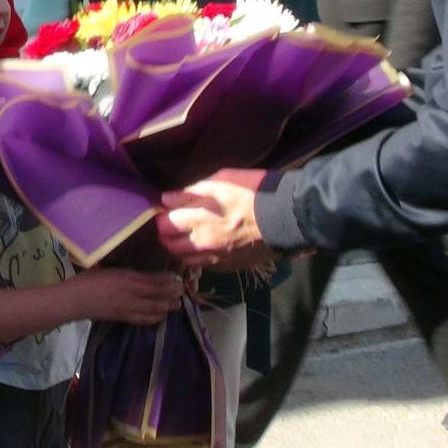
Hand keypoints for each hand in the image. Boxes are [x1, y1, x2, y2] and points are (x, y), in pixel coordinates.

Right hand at [78, 268, 183, 324]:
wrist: (75, 299)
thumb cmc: (89, 279)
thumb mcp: (109, 268)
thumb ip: (125, 269)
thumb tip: (138, 269)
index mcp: (128, 276)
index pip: (154, 279)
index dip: (169, 280)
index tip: (179, 279)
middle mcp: (132, 291)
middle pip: (158, 293)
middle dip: (173, 293)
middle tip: (184, 292)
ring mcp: (129, 306)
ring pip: (154, 307)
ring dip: (167, 306)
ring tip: (178, 305)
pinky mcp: (123, 317)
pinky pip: (143, 319)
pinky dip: (155, 318)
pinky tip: (161, 317)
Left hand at [158, 168, 272, 269]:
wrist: (287, 217)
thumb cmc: (255, 191)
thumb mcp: (222, 181)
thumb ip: (192, 191)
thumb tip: (167, 199)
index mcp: (199, 219)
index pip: (164, 224)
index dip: (160, 216)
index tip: (165, 208)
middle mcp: (203, 243)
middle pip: (169, 245)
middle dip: (165, 234)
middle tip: (170, 222)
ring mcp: (215, 257)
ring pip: (184, 258)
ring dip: (179, 247)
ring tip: (184, 234)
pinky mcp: (228, 266)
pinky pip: (203, 264)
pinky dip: (197, 255)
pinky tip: (203, 244)